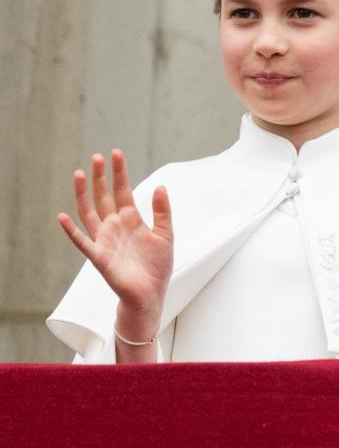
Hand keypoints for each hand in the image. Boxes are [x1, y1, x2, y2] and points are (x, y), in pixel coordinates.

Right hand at [57, 150, 172, 314]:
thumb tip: (160, 186)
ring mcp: (105, 240)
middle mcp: (115, 226)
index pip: (123, 191)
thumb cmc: (157, 266)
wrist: (151, 294)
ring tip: (78, 174)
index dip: (119, 173)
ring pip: (89, 212)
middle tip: (96, 157)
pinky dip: (71, 230)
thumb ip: (162, 212)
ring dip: (82, 194)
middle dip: (100, 177)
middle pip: (103, 197)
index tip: (116, 153)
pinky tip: (62, 216)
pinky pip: (82, 241)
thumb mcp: (166, 235)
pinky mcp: (99, 256)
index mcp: (131, 220)